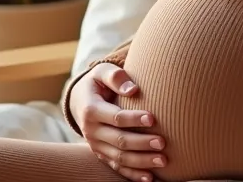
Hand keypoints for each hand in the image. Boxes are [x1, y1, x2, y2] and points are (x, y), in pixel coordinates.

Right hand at [69, 62, 166, 181]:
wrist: (79, 101)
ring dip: (141, 161)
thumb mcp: (102, 72)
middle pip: (119, 140)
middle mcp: (91, 131)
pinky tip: (150, 178)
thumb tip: (133, 89)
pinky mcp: (102, 154)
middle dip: (141, 143)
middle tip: (163, 143)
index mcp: (91, 110)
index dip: (133, 119)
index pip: (115, 117)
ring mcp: (96, 146)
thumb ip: (116, 76)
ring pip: (119, 158)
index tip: (153, 118)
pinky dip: (133, 175)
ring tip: (163, 160)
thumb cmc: (98, 83)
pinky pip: (117, 167)